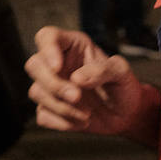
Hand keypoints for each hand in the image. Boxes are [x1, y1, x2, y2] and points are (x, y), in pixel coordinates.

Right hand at [25, 26, 147, 137]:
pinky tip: (81, 122)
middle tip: (77, 96)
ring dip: (61, 106)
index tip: (58, 67)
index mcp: (72, 46)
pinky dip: (61, 122)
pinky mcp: (50, 108)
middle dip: (54, 84)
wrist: (126, 115)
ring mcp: (51, 86)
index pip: (47, 36)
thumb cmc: (123, 86)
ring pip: (36, 92)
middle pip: (34, 65)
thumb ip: (103, 70)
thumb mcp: (122, 73)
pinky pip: (42, 115)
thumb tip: (77, 78)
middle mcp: (58, 63)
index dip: (47, 49)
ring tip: (87, 114)